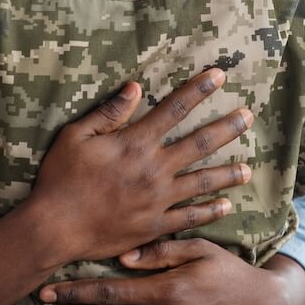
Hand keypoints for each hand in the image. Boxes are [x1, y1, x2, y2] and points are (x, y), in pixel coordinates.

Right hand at [23, 68, 253, 266]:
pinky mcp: (155, 226)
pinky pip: (191, 217)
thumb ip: (109, 112)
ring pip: (202, 182)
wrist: (56, 228)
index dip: (198, 90)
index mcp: (135, 143)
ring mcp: (158, 200)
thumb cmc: (60, 178)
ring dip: (228, 173)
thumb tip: (135, 87)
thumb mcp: (76, 136)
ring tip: (248, 169)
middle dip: (226, 127)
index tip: (218, 76)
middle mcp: (154, 169)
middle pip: (199, 144)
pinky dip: (211, 211)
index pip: (174, 109)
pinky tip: (227, 206)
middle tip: (248, 117)